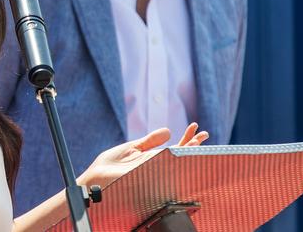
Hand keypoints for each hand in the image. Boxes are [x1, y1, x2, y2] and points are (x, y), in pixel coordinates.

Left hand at [79, 123, 208, 188]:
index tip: (195, 126)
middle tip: (204, 134)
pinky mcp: (148, 176)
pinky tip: (183, 152)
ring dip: (188, 152)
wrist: (97, 176)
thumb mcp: (133, 146)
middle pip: (180, 155)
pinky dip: (175, 162)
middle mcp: (157, 165)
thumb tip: (169, 130)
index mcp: (154, 157)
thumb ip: (150, 140)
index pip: (175, 147)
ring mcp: (154, 171)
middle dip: (192, 145)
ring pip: (176, 162)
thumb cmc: (112, 163)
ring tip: (199, 140)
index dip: (186, 138)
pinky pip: (165, 170)